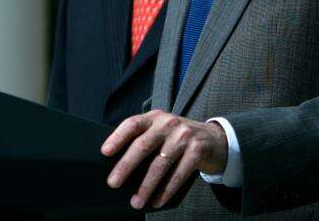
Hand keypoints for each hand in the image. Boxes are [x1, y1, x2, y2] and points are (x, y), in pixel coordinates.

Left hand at [100, 110, 227, 209]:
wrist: (214, 139)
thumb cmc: (178, 138)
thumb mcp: (162, 131)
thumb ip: (145, 139)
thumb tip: (118, 167)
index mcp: (155, 118)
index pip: (132, 124)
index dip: (117, 137)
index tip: (105, 152)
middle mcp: (168, 123)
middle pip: (143, 145)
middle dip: (126, 166)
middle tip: (113, 183)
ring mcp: (184, 135)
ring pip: (160, 164)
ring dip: (146, 186)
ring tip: (136, 202)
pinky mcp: (197, 150)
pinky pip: (179, 174)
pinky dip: (166, 190)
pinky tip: (157, 201)